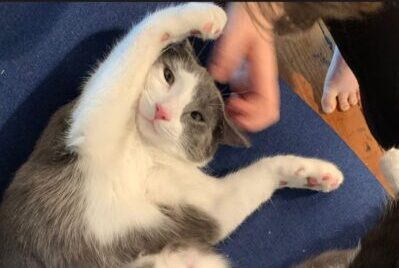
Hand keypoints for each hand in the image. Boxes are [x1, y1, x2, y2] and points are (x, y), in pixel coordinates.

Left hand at [209, 3, 280, 131]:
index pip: (268, 107)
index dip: (252, 114)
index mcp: (264, 76)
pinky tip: (229, 98)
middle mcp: (265, 83)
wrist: (253, 17)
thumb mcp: (234, 37)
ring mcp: (259, 84)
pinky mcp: (252, 82)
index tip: (233, 106)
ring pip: (259, 112)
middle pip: (266, 115)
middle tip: (229, 113)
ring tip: (228, 109)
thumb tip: (218, 77)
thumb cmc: (247, 25)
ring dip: (244, 116)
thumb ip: (227, 57)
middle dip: (248, 120)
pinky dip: (240, 107)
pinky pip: (250, 102)